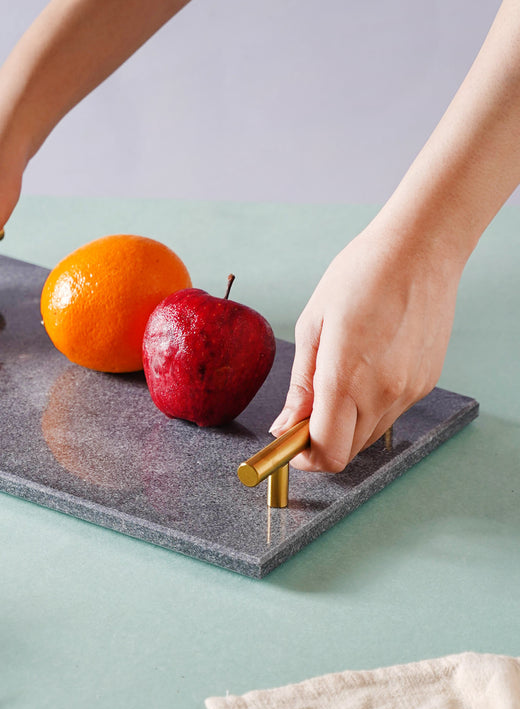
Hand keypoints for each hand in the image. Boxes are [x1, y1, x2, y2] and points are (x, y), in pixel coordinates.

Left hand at [270, 216, 462, 471]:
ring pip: (368, 435)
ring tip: (334, 381)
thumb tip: (284, 425)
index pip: (326, 452)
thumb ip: (300, 385)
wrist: (419, 251)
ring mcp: (408, 391)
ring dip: (344, 425)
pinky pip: (390, 413)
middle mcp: (382, 393)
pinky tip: (364, 368)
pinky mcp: (425, 383)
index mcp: (345, 378)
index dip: (302, 457)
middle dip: (319, 441)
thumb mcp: (312, 326)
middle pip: (346, 451)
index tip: (288, 442)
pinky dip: (369, 407)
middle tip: (304, 412)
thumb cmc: (359, 277)